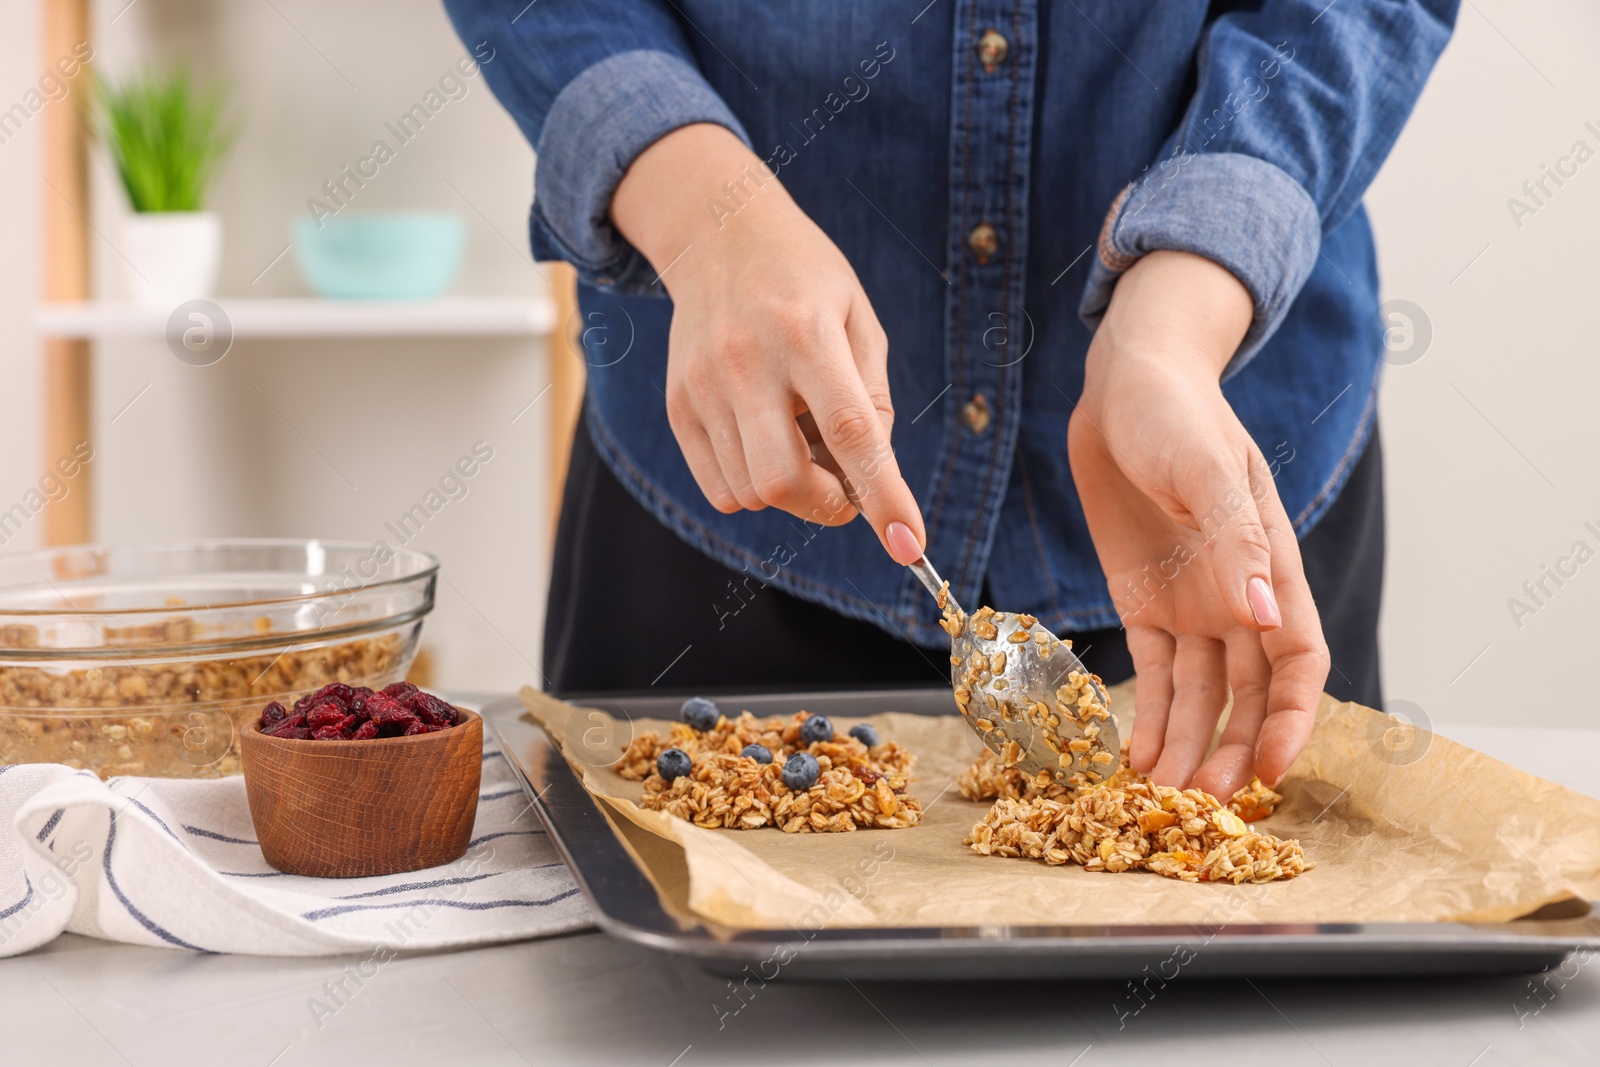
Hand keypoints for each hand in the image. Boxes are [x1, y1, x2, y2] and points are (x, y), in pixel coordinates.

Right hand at [610, 124, 925, 563]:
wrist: (717, 234)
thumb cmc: (806, 281)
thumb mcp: (858, 319)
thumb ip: (872, 398)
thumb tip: (870, 480)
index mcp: (806, 332)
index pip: (850, 431)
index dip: (883, 495)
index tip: (910, 543)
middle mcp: (746, 360)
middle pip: (783, 479)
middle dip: (827, 506)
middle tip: (846, 489)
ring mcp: (703, 385)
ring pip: (751, 492)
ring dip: (792, 493)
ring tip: (800, 440)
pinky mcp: (678, 406)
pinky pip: (720, 490)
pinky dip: (753, 489)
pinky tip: (767, 443)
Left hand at [1068, 251, 1330, 798]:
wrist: (1122, 385)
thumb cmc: (1176, 413)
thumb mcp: (1204, 468)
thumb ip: (1233, 542)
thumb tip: (1265, 619)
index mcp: (1270, 564)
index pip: (1298, 659)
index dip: (1290, 716)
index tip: (1271, 766)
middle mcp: (1238, 594)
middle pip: (1249, 692)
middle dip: (1234, 748)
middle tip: (1205, 803)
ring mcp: (1191, 601)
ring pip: (1201, 693)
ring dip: (1190, 743)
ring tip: (1166, 795)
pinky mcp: (1144, 601)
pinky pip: (1153, 671)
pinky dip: (1149, 714)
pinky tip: (1138, 756)